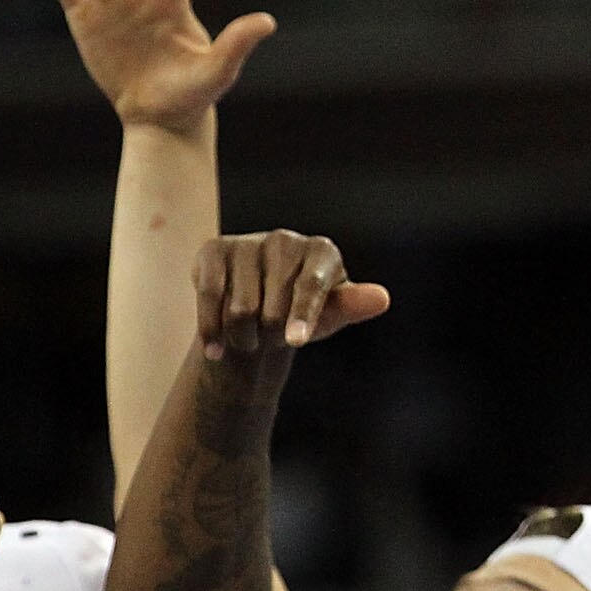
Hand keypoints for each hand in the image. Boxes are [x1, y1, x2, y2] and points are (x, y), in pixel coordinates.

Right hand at [197, 231, 391, 359]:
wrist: (259, 309)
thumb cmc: (304, 313)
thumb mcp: (329, 315)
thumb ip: (351, 306)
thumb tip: (381, 298)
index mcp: (322, 251)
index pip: (312, 286)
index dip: (303, 315)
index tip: (295, 341)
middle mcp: (285, 239)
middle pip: (272, 307)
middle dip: (271, 335)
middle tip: (273, 338)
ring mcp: (248, 241)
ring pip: (240, 308)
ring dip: (242, 337)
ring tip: (250, 336)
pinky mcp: (214, 249)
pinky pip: (208, 296)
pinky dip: (211, 330)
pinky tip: (215, 351)